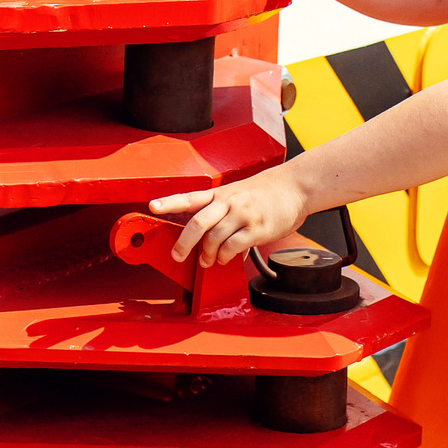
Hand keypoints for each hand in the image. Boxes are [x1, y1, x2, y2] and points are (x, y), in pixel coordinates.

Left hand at [148, 166, 310, 266]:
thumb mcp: (240, 198)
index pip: (189, 197)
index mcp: (220, 194)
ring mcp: (242, 214)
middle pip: (197, 222)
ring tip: (208, 260)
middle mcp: (228, 202)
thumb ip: (226, 221)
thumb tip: (220, 249)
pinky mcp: (256, 228)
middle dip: (184, 242)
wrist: (295, 187)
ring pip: (214, 238)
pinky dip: (225, 256)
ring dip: (207, 254)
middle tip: (177, 255)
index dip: (169, 202)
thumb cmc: (266, 193)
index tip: (152, 206)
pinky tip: (225, 258)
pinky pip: (233, 246)